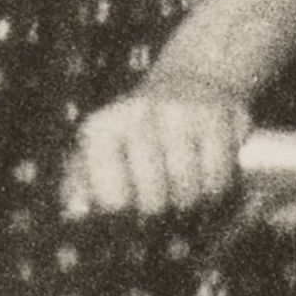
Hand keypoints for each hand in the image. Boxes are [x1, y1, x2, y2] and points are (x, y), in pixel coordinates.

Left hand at [61, 79, 249, 220]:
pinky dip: (218, 185)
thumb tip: (75, 213)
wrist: (192, 80)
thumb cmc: (138, 131)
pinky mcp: (219, 115)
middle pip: (154, 200)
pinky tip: (207, 170)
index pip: (113, 198)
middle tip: (162, 200)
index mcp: (100, 128)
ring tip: (184, 186)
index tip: (129, 207)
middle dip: (161, 211)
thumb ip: (80, 185)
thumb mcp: (100, 151)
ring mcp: (181, 113)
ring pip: (190, 192)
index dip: (125, 215)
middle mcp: (138, 114)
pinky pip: (220, 177)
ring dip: (191, 201)